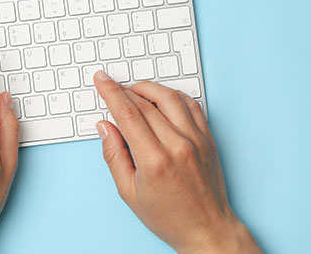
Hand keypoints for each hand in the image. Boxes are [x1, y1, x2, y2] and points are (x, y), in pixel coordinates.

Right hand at [93, 70, 259, 252]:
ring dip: (148, 88)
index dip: (111, 93)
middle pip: (145, 103)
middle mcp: (177, 145)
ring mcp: (196, 140)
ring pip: (169, 98)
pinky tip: (161, 98)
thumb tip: (104, 126)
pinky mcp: (208, 139)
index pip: (128, 114)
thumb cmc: (168, 217)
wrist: (206, 229)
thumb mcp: (129, 192)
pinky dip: (174, 95)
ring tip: (134, 90)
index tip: (101, 80)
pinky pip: (192, 105)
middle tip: (110, 84)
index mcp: (154, 160)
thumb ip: (114, 155)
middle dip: (123, 90)